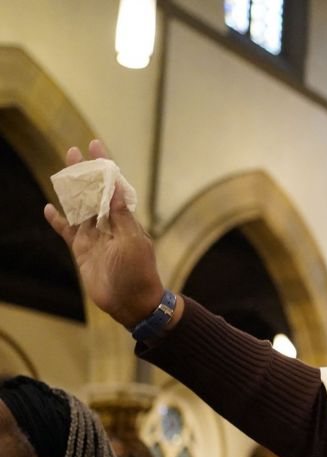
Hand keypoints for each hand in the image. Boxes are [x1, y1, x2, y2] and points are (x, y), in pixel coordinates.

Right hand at [43, 140, 166, 327]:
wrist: (132, 302)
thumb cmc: (138, 272)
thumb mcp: (132, 242)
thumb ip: (121, 215)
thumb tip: (117, 186)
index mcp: (126, 219)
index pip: (114, 186)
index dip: (105, 167)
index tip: (96, 145)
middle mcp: (110, 224)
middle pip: (93, 193)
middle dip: (85, 173)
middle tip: (73, 152)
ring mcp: (95, 237)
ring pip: (79, 208)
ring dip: (70, 191)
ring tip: (61, 172)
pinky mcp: (83, 251)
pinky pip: (68, 232)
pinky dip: (58, 221)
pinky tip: (49, 208)